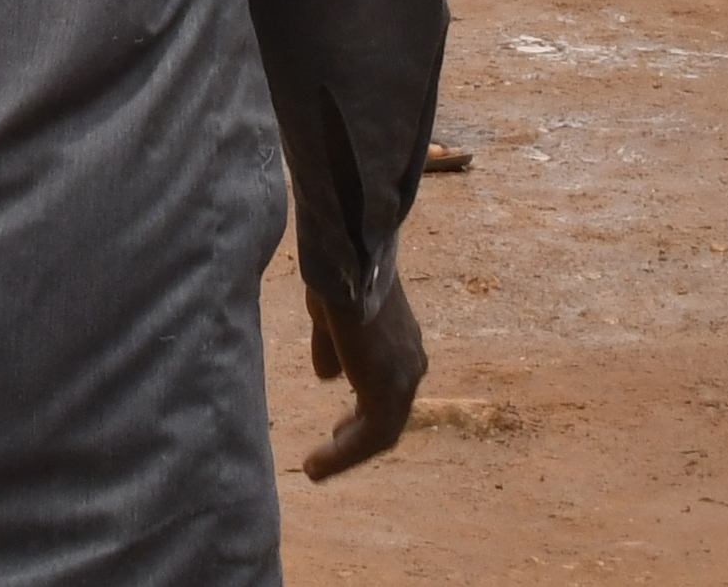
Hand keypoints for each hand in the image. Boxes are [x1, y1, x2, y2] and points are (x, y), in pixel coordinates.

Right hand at [298, 264, 426, 481]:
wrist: (349, 260)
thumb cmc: (339, 276)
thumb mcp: (333, 317)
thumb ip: (332, 347)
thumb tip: (328, 375)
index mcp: (401, 344)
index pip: (386, 390)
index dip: (362, 413)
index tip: (338, 427)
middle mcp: (411, 364)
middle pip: (389, 416)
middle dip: (358, 435)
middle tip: (335, 444)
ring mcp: (404, 378)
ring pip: (381, 431)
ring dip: (347, 452)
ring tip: (317, 467)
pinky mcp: (387, 390)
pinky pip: (369, 436)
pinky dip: (343, 454)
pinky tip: (315, 464)